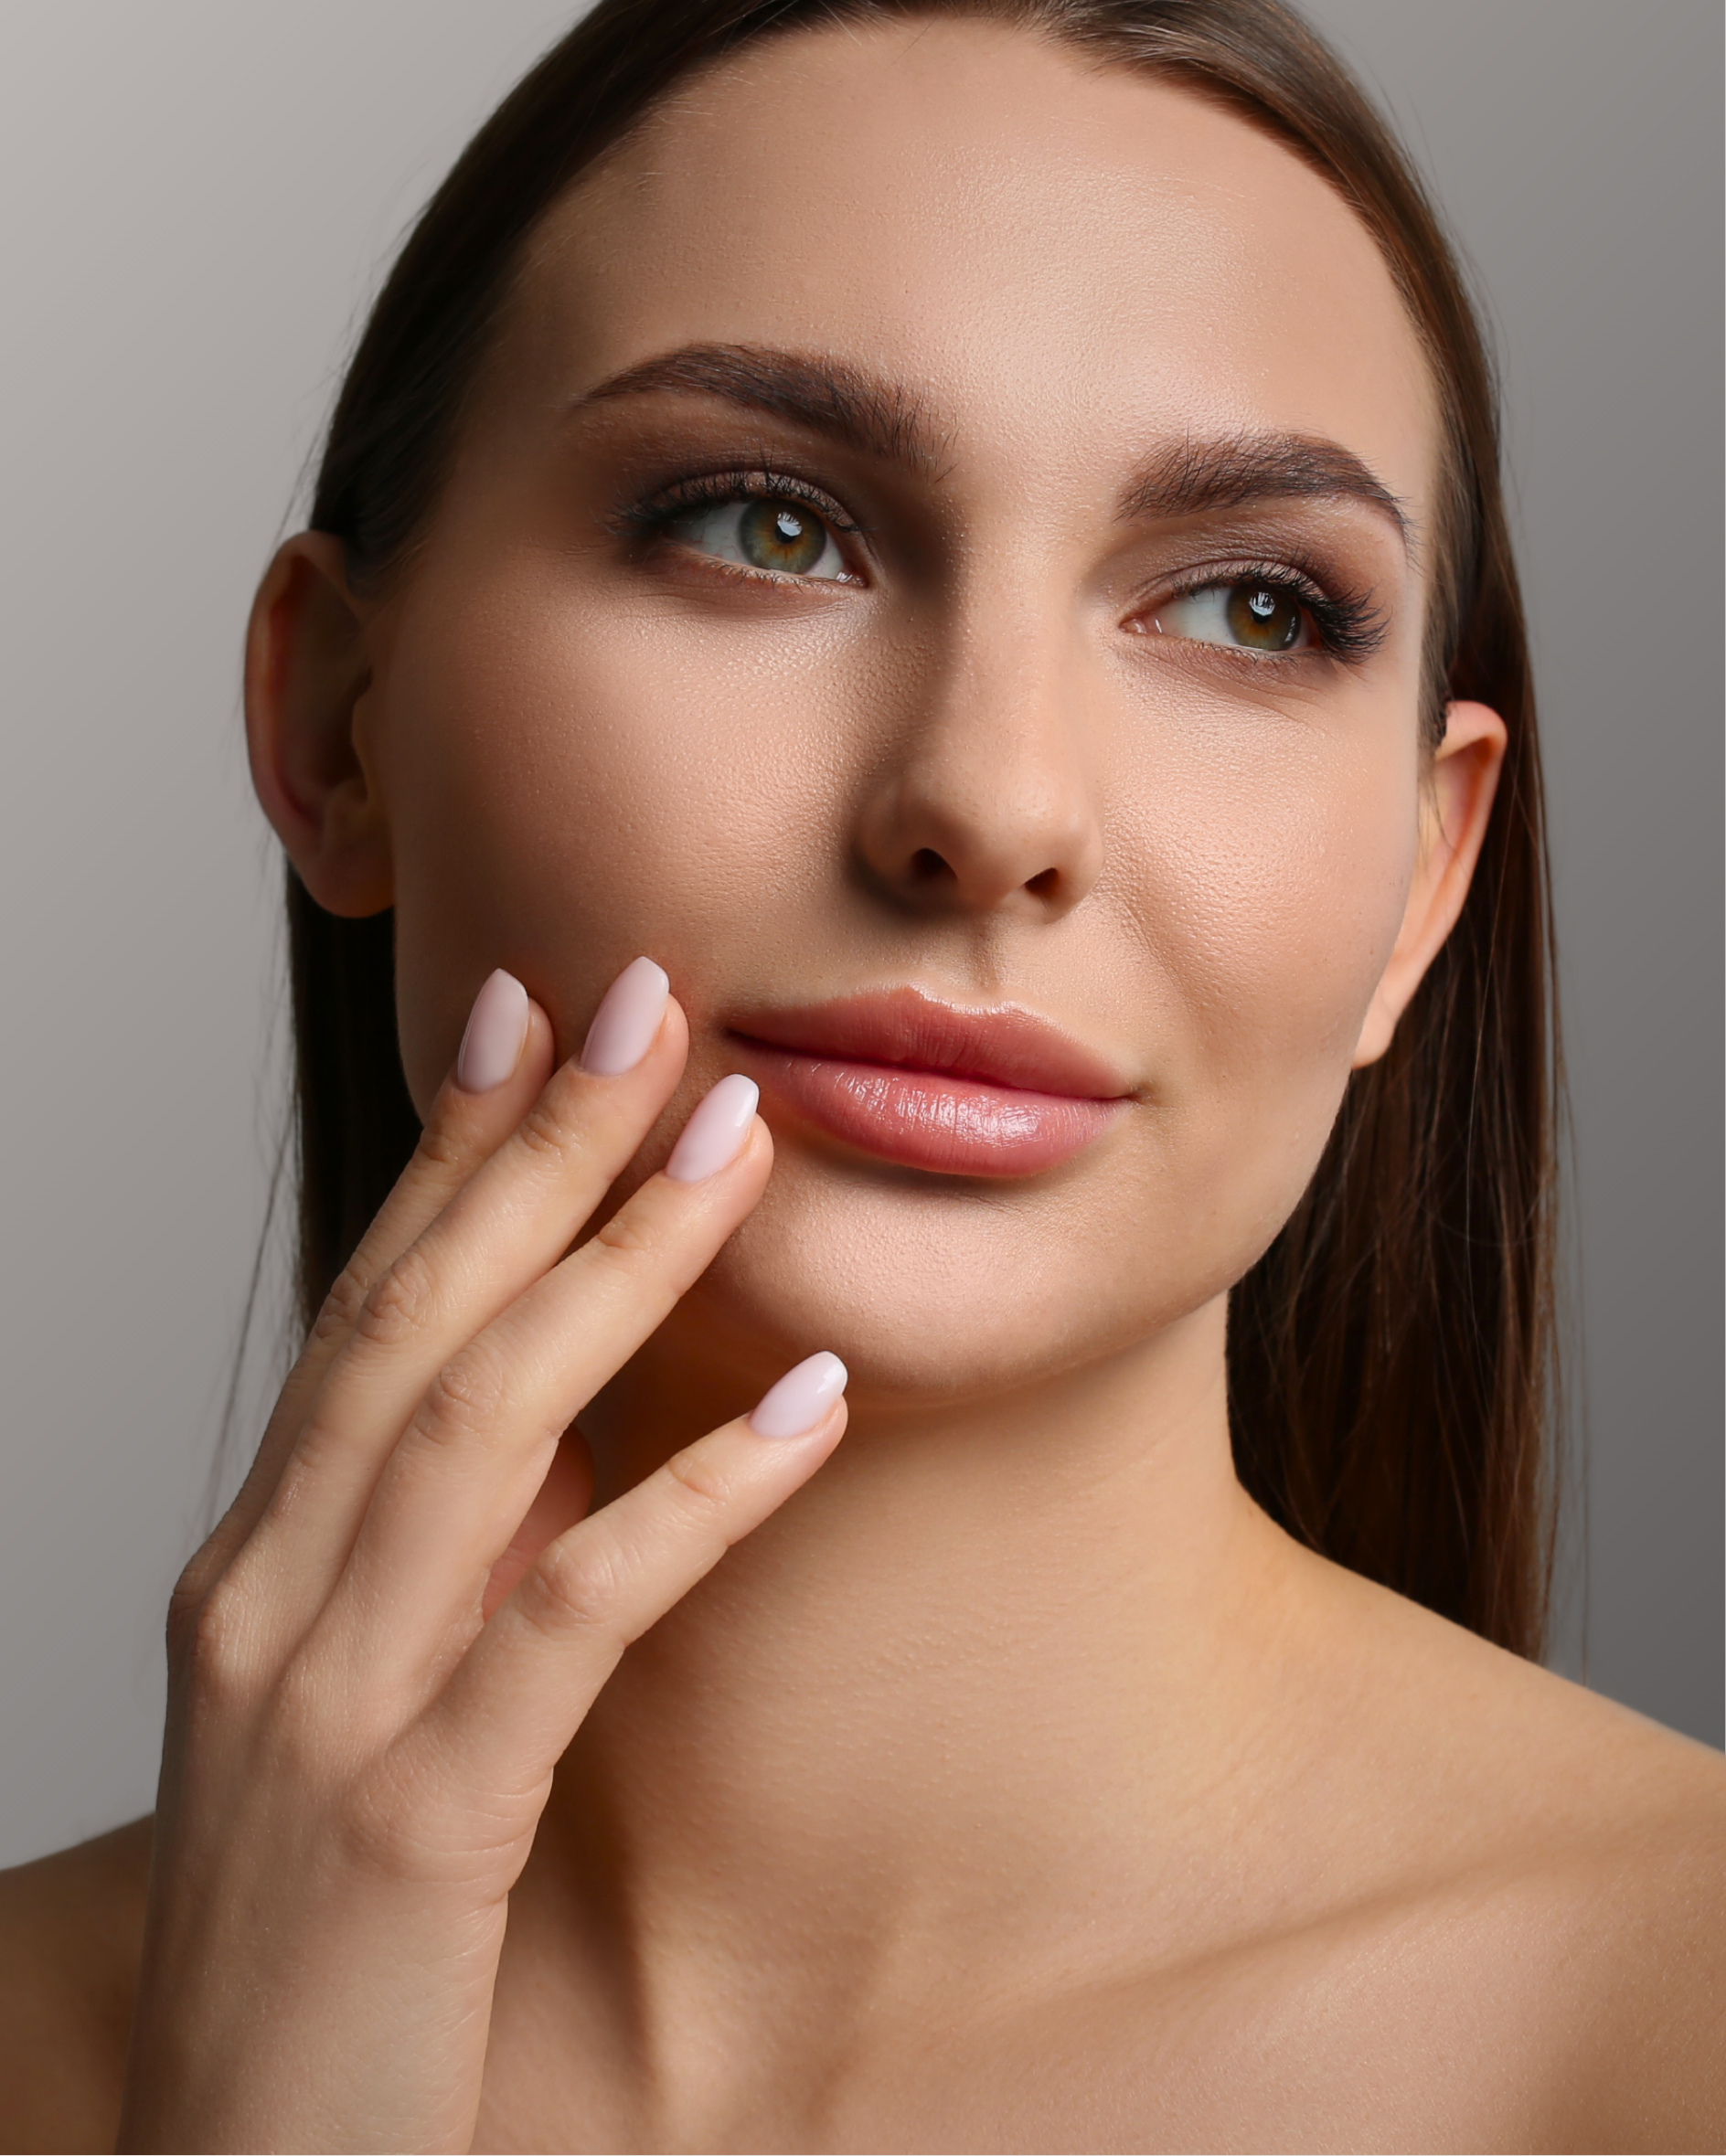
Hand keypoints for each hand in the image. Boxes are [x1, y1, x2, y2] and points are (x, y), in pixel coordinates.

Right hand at [118, 959, 846, 2152]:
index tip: (534, 1015)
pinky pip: (573, 1614)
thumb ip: (436, 1567)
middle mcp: (266, 1600)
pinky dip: (698, 1493)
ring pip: (479, 1425)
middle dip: (538, 1150)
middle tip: (652, 1001)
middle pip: (415, 1320)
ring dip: (619, 1267)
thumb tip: (567, 1424)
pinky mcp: (411, 1824)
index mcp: (257, 1564)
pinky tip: (812, 1403)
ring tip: (741, 1145)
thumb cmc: (321, 1939)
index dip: (451, 1152)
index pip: (364, 1310)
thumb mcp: (363, 1712)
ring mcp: (324, 1707)